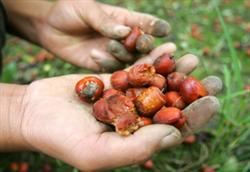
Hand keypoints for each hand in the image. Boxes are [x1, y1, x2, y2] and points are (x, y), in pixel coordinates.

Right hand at [20, 46, 221, 170]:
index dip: (195, 118)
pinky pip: (138, 68)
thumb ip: (136, 148)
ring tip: (193, 58)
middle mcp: (134, 119)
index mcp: (136, 140)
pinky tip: (169, 47)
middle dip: (193, 93)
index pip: (172, 130)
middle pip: (170, 106)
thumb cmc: (62, 139)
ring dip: (177, 71)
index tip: (212, 102)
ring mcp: (125, 97)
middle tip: (214, 79)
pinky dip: (153, 58)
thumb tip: (175, 136)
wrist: (35, 113)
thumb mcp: (97, 154)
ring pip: (157, 84)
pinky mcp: (114, 80)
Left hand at [38, 0, 170, 71]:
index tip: (165, 30)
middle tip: (146, 45)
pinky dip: (105, 63)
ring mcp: (113, 53)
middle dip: (147, 47)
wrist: (49, 26)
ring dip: (122, 54)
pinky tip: (94, 55)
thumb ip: (105, 22)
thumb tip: (125, 33)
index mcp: (124, 20)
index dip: (155, 27)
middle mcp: (122, 39)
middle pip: (142, 46)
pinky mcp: (101, 65)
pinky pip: (110, 69)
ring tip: (110, 45)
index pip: (145, 24)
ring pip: (128, 60)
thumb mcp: (87, 10)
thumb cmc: (69, 10)